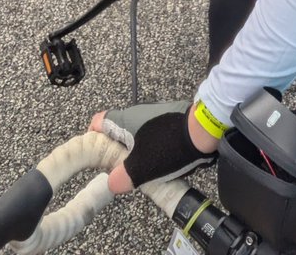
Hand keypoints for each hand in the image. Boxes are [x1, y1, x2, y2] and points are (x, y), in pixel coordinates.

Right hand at [89, 107, 217, 193]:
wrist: (202, 130)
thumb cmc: (169, 145)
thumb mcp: (141, 168)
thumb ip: (122, 177)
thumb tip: (112, 183)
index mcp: (125, 119)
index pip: (99, 121)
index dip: (93, 137)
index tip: (94, 155)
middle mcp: (137, 112)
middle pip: (117, 130)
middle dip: (115, 150)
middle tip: (118, 170)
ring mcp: (153, 114)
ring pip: (135, 133)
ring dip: (134, 150)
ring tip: (140, 171)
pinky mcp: (168, 119)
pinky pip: (151, 133)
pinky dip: (150, 147)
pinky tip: (158, 162)